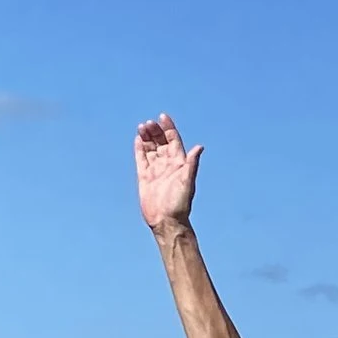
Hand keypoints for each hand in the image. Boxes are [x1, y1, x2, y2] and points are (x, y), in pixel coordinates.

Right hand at [135, 113, 201, 237]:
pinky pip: (141, 159)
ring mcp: (156, 170)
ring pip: (151, 149)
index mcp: (179, 163)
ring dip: (147, 137)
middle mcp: (168, 165)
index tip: (162, 116)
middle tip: (148, 123)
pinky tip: (138, 139)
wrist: (166, 220)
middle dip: (155, 131)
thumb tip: (199, 147)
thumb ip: (191, 164)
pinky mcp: (144, 177)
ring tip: (142, 127)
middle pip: (161, 142)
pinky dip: (139, 149)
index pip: (174, 140)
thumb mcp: (187, 181)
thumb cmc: (179, 203)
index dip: (169, 128)